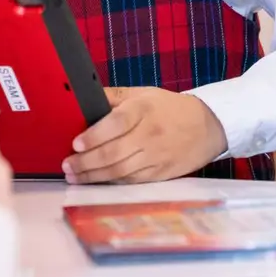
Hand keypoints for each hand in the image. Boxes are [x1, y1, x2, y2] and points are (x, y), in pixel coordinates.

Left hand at [64, 88, 227, 184]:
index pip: (116, 124)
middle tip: (67, 165)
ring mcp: (156, 157)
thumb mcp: (143, 94)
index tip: (75, 143)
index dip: (94, 135)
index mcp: (144, 110)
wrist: (208, 126)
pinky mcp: (160, 174)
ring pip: (120, 171)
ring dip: (94, 176)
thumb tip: (84, 98)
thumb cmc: (170, 108)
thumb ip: (113, 97)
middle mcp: (150, 134)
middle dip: (86, 162)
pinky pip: (131, 181)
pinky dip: (111, 182)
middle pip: (114, 152)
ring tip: (75, 177)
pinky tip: (97, 181)